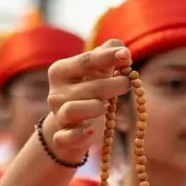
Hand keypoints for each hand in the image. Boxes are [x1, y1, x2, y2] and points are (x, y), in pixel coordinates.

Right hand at [44, 39, 132, 163]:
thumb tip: (121, 48)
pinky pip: (66, 137)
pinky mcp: (61, 137)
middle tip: (129, 83)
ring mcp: (58, 115)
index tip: (128, 56)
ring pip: (73, 110)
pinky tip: (91, 130)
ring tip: (107, 105)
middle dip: (114, 84)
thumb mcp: (95, 71)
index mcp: (62, 71)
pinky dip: (79, 135)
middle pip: (88, 87)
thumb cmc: (87, 91)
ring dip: (95, 107)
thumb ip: (107, 56)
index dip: (108, 57)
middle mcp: (56, 92)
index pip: (86, 60)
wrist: (70, 123)